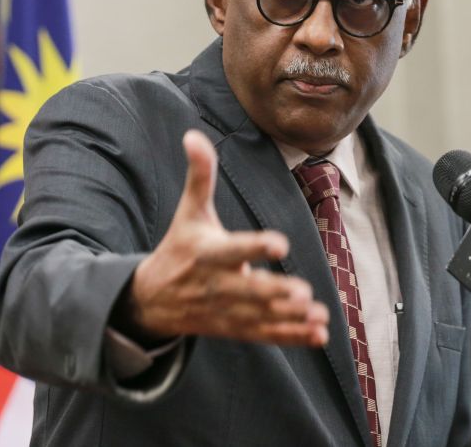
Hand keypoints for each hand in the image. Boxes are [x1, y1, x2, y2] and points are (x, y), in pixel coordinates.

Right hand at [122, 130, 328, 346]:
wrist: (151, 300)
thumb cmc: (179, 248)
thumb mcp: (189, 212)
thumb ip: (199, 175)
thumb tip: (193, 134)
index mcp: (207, 253)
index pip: (233, 250)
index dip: (255, 247)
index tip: (279, 243)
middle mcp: (216, 284)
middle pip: (248, 291)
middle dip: (274, 293)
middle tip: (303, 293)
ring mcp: (226, 311)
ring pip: (260, 317)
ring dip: (289, 318)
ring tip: (318, 315)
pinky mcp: (234, 329)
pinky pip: (264, 334)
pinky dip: (291, 337)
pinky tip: (319, 335)